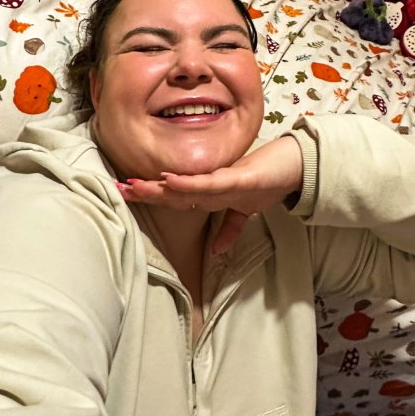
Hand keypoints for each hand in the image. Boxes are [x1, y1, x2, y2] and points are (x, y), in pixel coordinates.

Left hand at [117, 136, 303, 254]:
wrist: (297, 164)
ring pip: (185, 186)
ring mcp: (225, 180)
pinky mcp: (240, 178)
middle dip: (145, 191)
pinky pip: (210, 183)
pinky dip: (188, 183)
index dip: (151, 196)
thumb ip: (231, 229)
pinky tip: (169, 181)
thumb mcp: (246, 210)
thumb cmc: (269, 180)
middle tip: (117, 189)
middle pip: (173, 190)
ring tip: (134, 186)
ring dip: (159, 188)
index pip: (176, 196)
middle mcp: (213, 184)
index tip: (125, 195)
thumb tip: (216, 251)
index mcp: (212, 192)